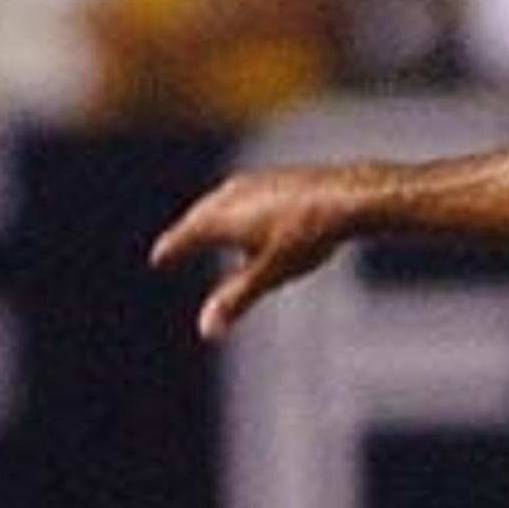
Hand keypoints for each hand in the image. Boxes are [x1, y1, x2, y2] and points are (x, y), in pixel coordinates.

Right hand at [147, 166, 367, 339]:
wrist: (349, 196)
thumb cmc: (308, 235)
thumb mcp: (270, 273)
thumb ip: (236, 300)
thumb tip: (206, 330)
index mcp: (219, 218)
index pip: (183, 238)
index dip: (170, 251)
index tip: (159, 259)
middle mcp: (228, 195)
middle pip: (197, 217)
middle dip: (186, 233)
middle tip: (175, 246)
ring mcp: (252, 182)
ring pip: (220, 202)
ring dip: (209, 217)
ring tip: (206, 228)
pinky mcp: (275, 177)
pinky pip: (245, 195)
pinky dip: (236, 207)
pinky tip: (249, 211)